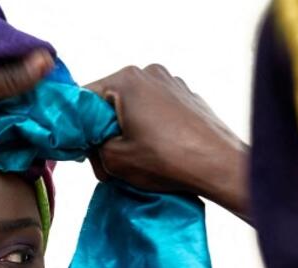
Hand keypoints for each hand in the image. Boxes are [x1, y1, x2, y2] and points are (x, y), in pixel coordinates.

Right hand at [84, 64, 249, 219]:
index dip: (78, 128)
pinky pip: (157, 110)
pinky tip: (159, 152)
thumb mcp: (115, 160)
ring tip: (136, 160)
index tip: (83, 152)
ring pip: (135, 106)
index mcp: (126, 79)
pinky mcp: (189, 97)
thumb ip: (92, 148)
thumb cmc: (167, 160)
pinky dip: (151, 127)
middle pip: (111, 101)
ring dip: (129, 130)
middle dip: (106, 131)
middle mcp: (149, 72)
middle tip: (109, 163)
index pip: (85, 98)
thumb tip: (93, 146)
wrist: (219, 165)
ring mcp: (172, 82)